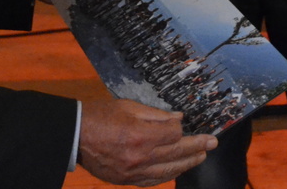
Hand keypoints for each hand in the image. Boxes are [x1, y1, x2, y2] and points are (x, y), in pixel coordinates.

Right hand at [78, 98, 216, 185]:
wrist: (73, 136)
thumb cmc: (99, 116)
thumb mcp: (127, 106)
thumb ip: (155, 114)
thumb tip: (178, 118)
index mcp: (140, 134)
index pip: (174, 133)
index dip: (181, 127)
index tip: (183, 122)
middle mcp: (139, 156)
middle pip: (176, 153)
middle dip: (197, 147)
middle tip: (213, 143)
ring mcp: (133, 172)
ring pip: (168, 170)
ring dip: (187, 163)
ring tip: (201, 156)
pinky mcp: (126, 181)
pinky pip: (153, 181)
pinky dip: (167, 175)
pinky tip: (177, 170)